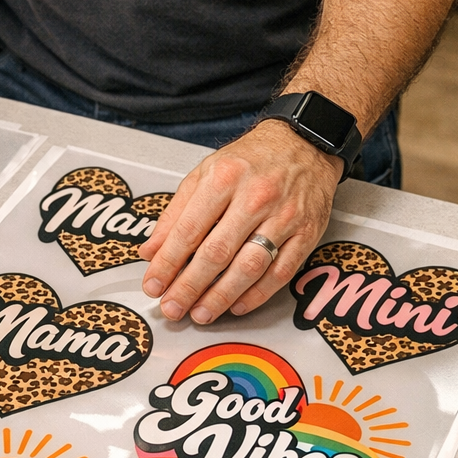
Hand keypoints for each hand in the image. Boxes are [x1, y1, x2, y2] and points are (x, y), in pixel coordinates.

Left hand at [139, 121, 341, 322]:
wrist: (304, 144)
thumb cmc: (251, 159)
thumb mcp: (204, 173)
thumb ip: (175, 213)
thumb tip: (150, 251)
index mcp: (223, 178)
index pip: (188, 230)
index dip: (168, 263)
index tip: (154, 285)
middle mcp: (255, 197)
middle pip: (216, 253)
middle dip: (190, 287)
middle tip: (172, 308)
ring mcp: (284, 216)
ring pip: (249, 267)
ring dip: (221, 297)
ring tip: (200, 313)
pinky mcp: (307, 232)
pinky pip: (280, 272)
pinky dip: (257, 294)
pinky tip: (237, 306)